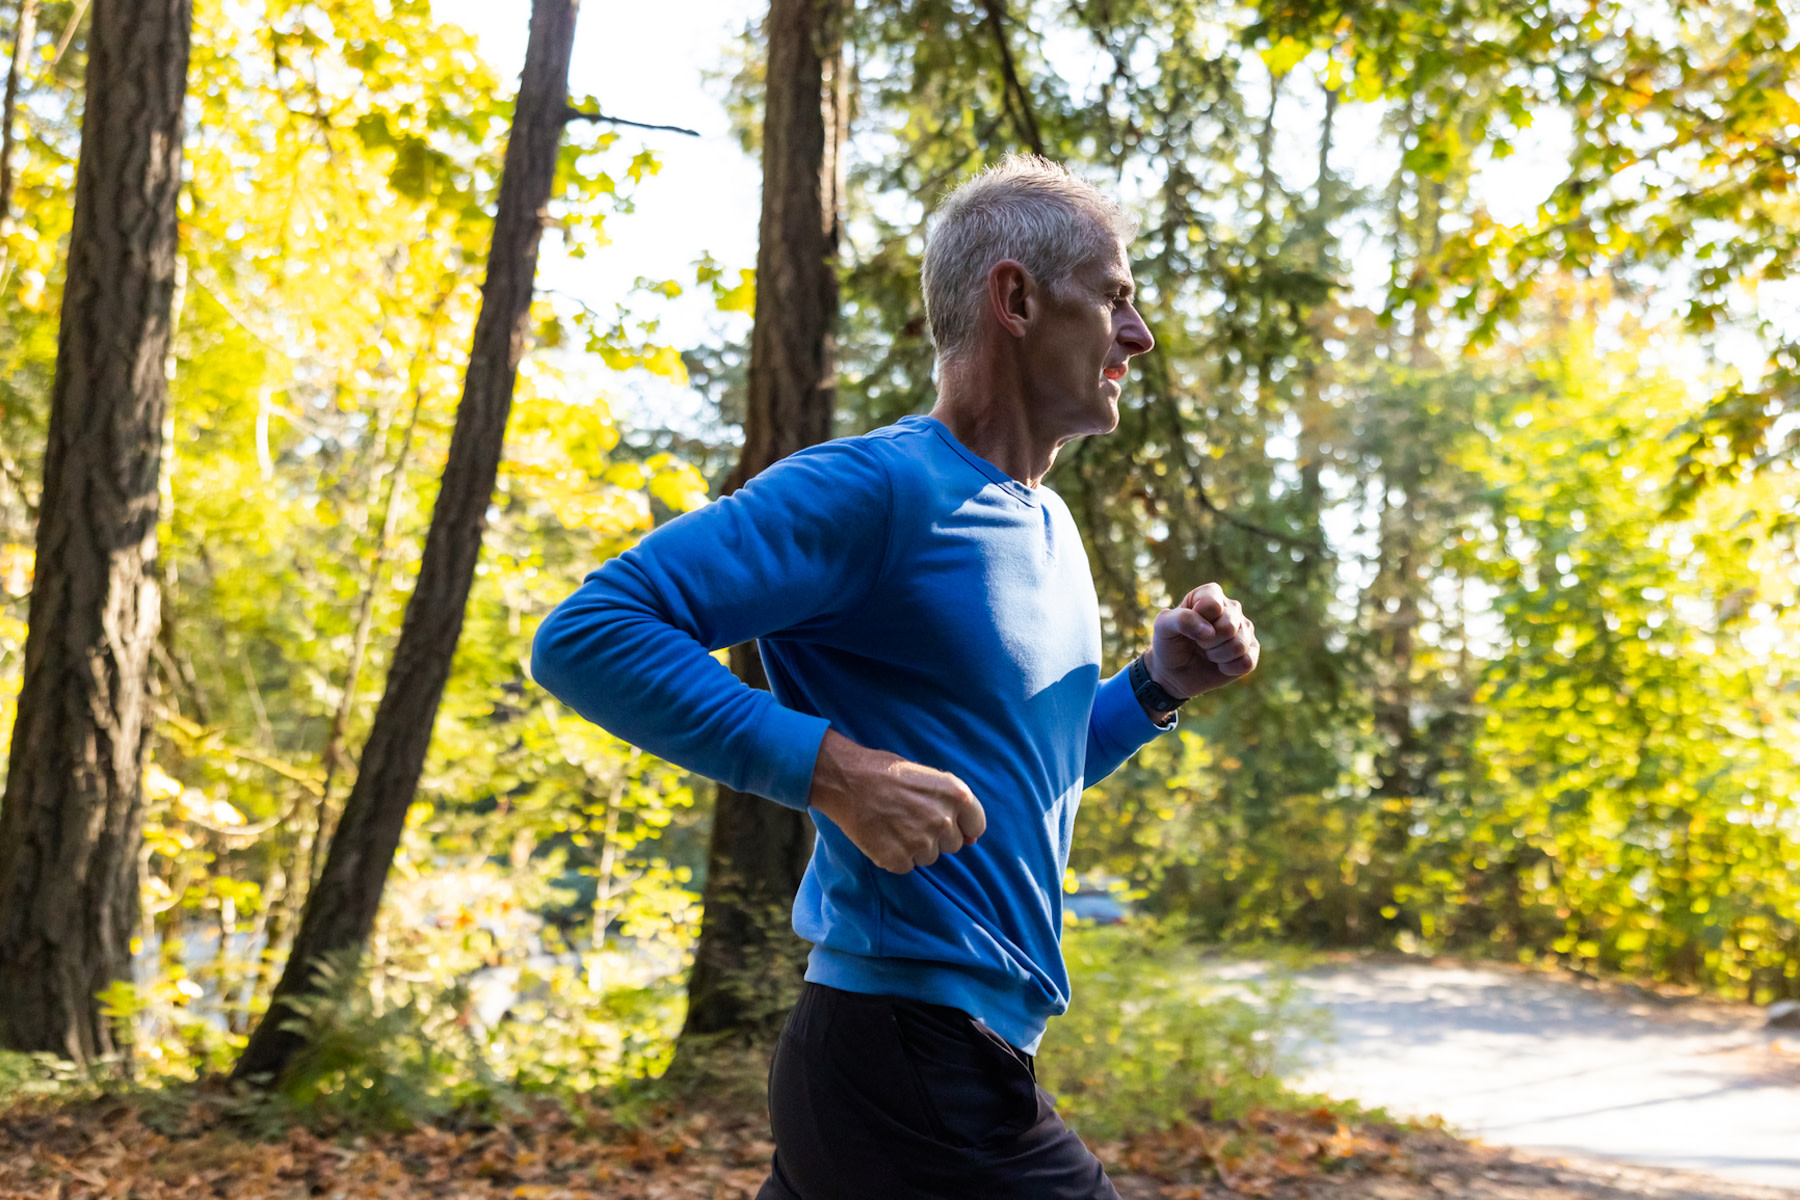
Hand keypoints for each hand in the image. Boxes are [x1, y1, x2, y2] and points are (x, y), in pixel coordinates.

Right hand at [806, 730, 986, 873]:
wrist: (846, 780)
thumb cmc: (886, 772)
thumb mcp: (928, 778)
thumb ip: (952, 805)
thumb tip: (972, 840)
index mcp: (957, 795)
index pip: (976, 826)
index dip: (961, 825)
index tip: (944, 822)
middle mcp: (943, 820)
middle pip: (952, 844)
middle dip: (936, 836)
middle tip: (910, 817)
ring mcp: (921, 842)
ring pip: (930, 857)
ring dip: (915, 846)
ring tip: (893, 824)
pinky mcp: (898, 859)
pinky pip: (906, 866)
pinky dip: (895, 855)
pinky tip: (882, 835)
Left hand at [1144, 582, 1259, 701]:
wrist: (1174, 672)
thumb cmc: (1169, 643)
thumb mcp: (1163, 627)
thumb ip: (1181, 620)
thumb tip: (1210, 631)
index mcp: (1210, 594)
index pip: (1212, 605)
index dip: (1198, 622)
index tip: (1188, 628)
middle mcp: (1232, 608)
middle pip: (1228, 627)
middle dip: (1208, 642)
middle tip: (1198, 643)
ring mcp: (1244, 629)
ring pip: (1239, 646)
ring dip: (1217, 656)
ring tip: (1208, 653)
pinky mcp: (1252, 650)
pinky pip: (1247, 662)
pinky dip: (1228, 668)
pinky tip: (1220, 664)